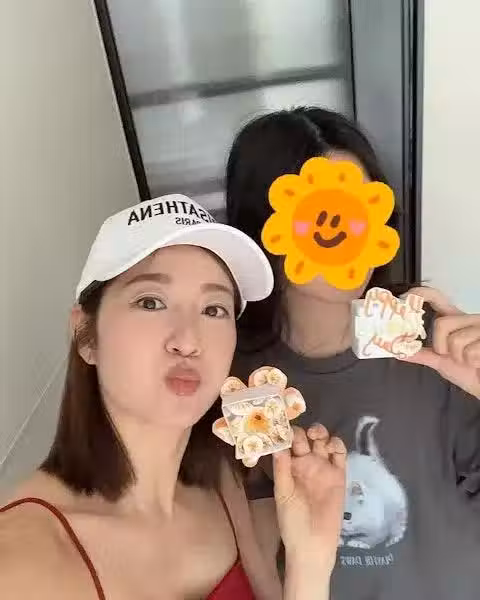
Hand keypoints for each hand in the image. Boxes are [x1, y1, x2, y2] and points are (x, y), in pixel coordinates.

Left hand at [273, 424, 345, 577]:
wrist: (312, 543)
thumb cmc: (292, 520)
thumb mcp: (282, 493)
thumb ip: (282, 469)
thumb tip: (277, 444)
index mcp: (289, 466)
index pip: (287, 442)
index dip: (285, 433)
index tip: (281, 427)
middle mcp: (305, 463)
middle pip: (304, 437)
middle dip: (302, 431)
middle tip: (299, 433)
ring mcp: (322, 467)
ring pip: (322, 441)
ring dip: (319, 432)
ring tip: (315, 436)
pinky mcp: (339, 474)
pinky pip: (339, 454)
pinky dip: (336, 444)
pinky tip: (331, 446)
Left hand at [402, 287, 479, 398]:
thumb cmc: (470, 372)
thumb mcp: (440, 362)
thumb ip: (421, 354)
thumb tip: (398, 351)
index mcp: (454, 321)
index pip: (436, 298)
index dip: (420, 295)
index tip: (406, 298)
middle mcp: (468, 319)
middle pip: (441, 323)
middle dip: (442, 347)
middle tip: (452, 356)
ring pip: (456, 340)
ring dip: (460, 358)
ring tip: (470, 361)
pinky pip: (471, 351)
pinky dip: (473, 362)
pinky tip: (479, 362)